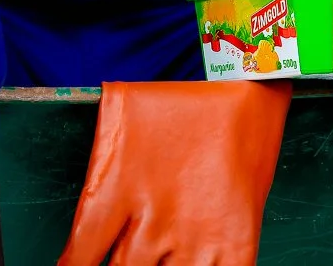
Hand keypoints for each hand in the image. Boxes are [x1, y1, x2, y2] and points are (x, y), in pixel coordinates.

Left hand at [57, 81, 291, 265]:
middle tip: (128, 259)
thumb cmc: (188, 102)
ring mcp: (193, 236)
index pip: (81, 253)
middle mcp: (152, 220)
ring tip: (161, 263)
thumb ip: (105, 170)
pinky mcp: (233, 242)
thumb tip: (86, 198)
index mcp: (119, 189)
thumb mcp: (128, 124)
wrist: (250, 84)